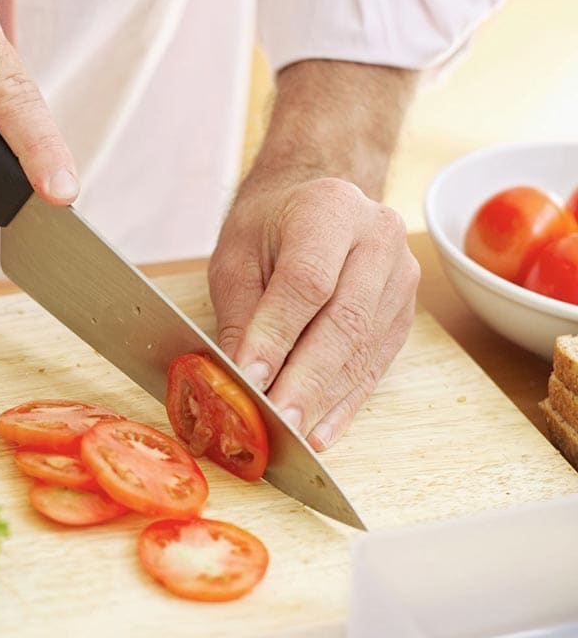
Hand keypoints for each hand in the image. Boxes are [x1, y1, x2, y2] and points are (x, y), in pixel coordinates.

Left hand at [208, 176, 419, 450]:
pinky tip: (320, 432)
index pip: (307, 282)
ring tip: (291, 435)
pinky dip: (344, 404)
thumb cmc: (268, 229)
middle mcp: (378, 238)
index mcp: (330, 209)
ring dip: (325, 399)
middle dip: (306, 380)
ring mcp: (401, 276)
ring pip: (363, 349)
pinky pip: (375, 366)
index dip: (278, 335)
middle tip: (275, 421)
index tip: (251, 378)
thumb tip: (237, 379)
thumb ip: (241, 315)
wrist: (316, 206)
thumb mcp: (237, 258)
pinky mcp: (404, 313)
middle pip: (345, 321)